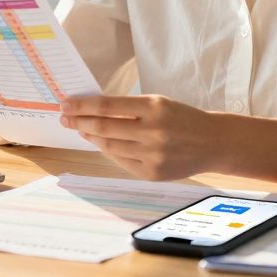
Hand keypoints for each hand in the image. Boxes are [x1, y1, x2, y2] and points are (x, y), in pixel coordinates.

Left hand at [59, 95, 224, 179]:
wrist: (212, 142)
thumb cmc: (181, 118)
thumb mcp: (158, 103)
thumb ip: (128, 108)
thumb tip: (91, 109)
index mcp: (154, 108)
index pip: (108, 106)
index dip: (83, 105)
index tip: (66, 103)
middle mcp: (153, 132)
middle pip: (104, 128)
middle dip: (79, 122)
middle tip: (64, 117)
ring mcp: (152, 155)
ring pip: (109, 146)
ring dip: (90, 137)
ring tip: (80, 129)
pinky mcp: (152, 173)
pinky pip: (121, 161)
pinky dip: (107, 151)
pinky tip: (99, 143)